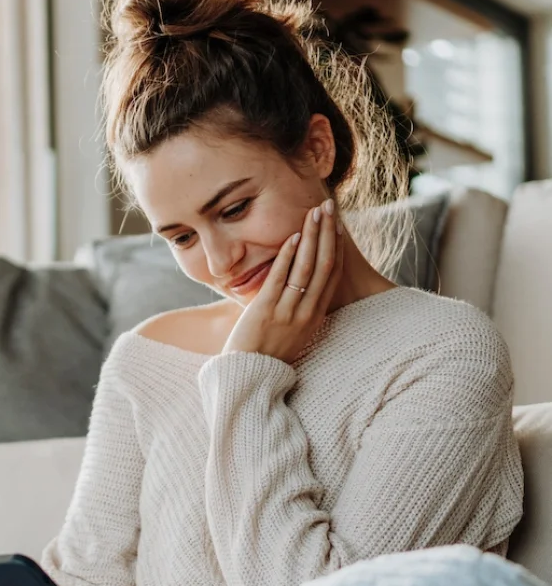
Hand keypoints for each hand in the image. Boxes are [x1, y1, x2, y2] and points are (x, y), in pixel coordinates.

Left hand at [221, 198, 344, 362]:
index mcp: (315, 317)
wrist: (248, 377)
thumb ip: (298, 311)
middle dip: (328, 233)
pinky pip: (281, 278)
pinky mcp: (267, 311)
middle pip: (324, 265)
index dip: (336, 248)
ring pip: (306, 268)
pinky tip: (294, 236)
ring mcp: (288, 312)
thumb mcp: (292, 334)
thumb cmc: (266, 356)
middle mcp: (307, 313)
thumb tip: (298, 290)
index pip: (331, 276)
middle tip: (330, 207)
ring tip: (315, 213)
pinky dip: (288, 255)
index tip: (337, 226)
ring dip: (312, 237)